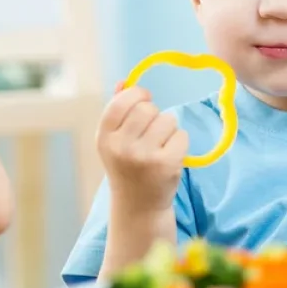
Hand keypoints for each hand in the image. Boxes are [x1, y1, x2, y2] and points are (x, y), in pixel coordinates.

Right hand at [97, 84, 188, 213]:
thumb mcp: (114, 141)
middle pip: (147, 108)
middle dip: (154, 113)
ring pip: (167, 119)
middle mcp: (121, 147)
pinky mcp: (167, 164)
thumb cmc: (127, 167)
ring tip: (160, 145)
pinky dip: (180, 142)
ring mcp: (144, 157)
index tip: (144, 98)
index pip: (120, 102)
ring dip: (168, 128)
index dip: (136, 94)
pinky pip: (181, 135)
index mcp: (105, 138)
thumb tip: (124, 81)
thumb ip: (117, 110)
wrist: (138, 206)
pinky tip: (170, 154)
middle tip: (152, 130)